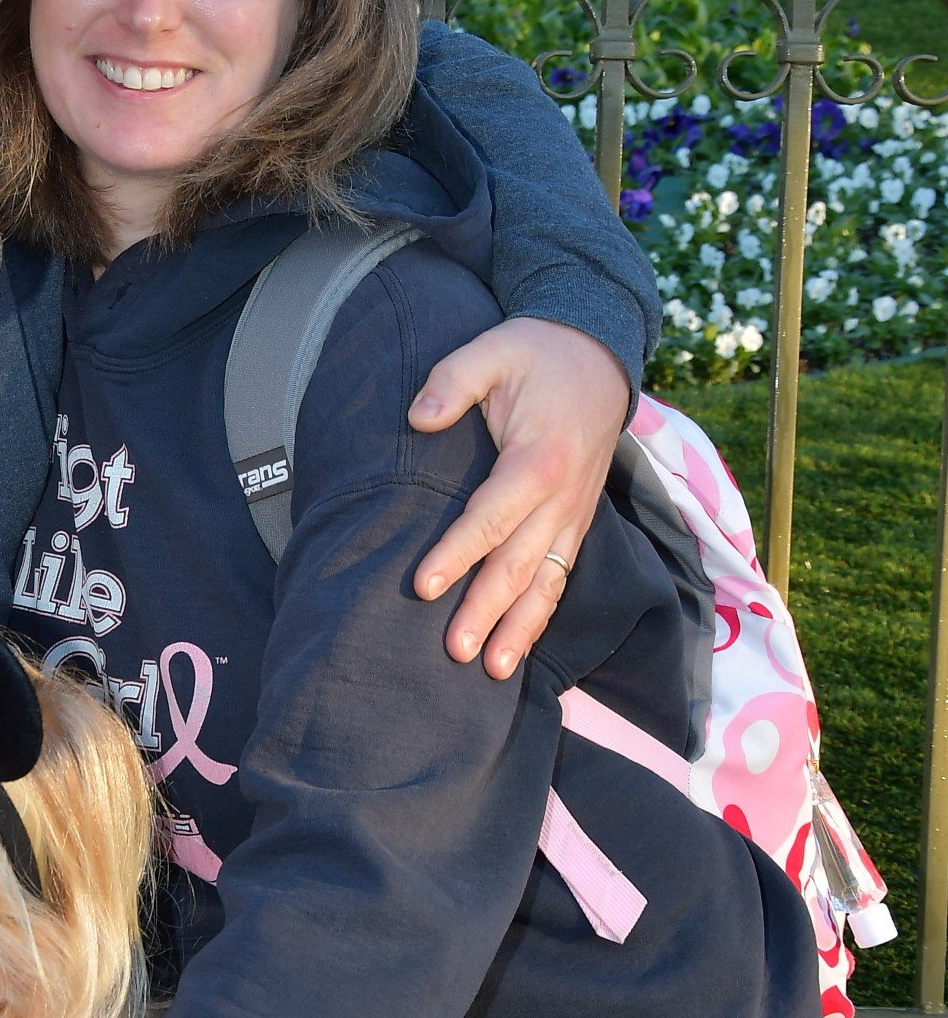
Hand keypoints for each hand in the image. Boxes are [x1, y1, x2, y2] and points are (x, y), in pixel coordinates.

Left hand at [409, 319, 629, 679]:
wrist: (600, 354)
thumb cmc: (537, 354)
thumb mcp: (493, 349)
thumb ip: (452, 380)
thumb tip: (418, 417)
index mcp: (538, 458)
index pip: (491, 516)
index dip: (456, 553)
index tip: (422, 587)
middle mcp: (563, 496)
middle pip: (520, 563)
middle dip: (486, 610)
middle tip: (453, 650)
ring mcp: (574, 514)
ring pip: (547, 581)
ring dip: (520, 627)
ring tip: (492, 668)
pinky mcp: (577, 522)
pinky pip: (560, 575)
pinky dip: (541, 612)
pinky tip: (519, 644)